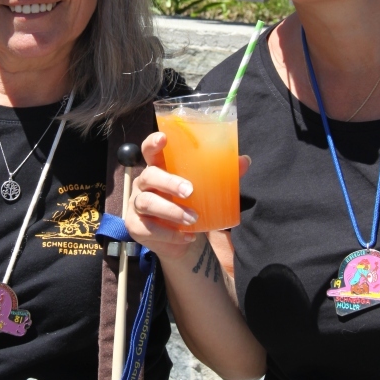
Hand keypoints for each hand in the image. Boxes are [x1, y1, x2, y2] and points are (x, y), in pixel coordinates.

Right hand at [126, 132, 249, 263]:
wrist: (182, 241)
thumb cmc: (191, 205)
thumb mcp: (207, 189)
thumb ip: (223, 174)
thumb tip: (244, 161)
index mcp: (159, 168)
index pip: (149, 150)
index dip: (153, 143)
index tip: (163, 138)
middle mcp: (144, 183)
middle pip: (148, 176)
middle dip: (168, 182)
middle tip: (189, 191)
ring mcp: (136, 204)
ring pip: (146, 203)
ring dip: (171, 211)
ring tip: (192, 219)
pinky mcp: (135, 226)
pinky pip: (148, 228)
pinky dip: (169, 234)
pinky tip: (187, 237)